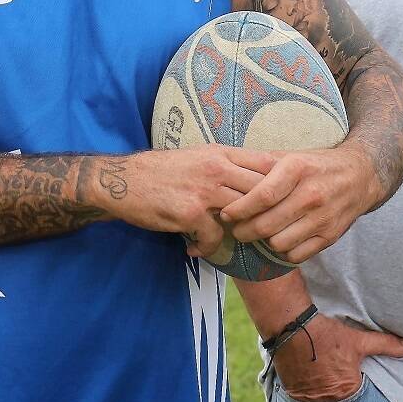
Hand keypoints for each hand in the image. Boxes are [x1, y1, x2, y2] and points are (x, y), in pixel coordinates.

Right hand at [108, 146, 273, 258]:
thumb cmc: (160, 171)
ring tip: (235, 241)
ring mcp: (205, 190)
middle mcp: (217, 168)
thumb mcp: (197, 156)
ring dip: (242, 233)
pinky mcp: (190, 213)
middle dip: (268, 213)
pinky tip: (196, 248)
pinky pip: (215, 236)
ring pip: (244, 215)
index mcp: (221, 153)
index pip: (268, 163)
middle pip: (263, 190)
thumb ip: (226, 165)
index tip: (281, 200)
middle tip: (265, 229)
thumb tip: (257, 180)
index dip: (281, 183)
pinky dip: (208, 247)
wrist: (121, 181)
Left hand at [216, 144, 375, 263]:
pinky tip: (280, 238)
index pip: (262, 196)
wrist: (360, 176)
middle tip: (236, 229)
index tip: (226, 214)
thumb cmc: (318, 165)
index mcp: (298, 169)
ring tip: (259, 232)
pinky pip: (295, 255)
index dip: (239, 209)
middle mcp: (311, 194)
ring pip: (278, 243)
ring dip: (263, 241)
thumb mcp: (292, 156)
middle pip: (266, 224)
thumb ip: (262, 165)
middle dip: (243, 231)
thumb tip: (229, 173)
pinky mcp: (330, 236)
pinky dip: (283, 250)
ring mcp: (323, 218)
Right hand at [273, 311, 402, 401]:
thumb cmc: (327, 336)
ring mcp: (309, 399)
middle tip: (335, 374)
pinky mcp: (293, 393)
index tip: (351, 374)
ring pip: (322, 400)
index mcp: (347, 391)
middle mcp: (328, 400)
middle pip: (340, 399)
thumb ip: (385, 345)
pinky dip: (308, 390)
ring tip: (322, 375)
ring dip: (323, 391)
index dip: (357, 384)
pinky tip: (308, 377)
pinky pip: (305, 398)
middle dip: (339, 390)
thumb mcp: (358, 340)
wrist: (292, 329)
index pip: (359, 395)